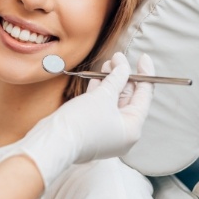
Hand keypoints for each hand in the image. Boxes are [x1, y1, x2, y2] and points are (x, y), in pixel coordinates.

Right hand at [12, 52, 154, 187]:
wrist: (53, 141)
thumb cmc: (81, 122)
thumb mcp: (103, 96)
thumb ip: (116, 79)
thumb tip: (123, 67)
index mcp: (132, 128)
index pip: (144, 96)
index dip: (144, 74)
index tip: (143, 57)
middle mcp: (122, 133)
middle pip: (128, 99)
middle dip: (123, 77)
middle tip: (117, 58)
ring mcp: (107, 133)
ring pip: (112, 103)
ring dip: (110, 83)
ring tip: (107, 64)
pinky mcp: (92, 131)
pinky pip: (101, 109)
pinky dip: (100, 94)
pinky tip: (96, 79)